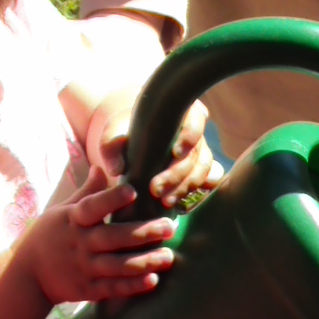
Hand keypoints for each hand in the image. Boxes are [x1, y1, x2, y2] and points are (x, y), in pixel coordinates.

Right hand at [18, 164, 176, 306]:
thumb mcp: (62, 211)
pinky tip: (153, 281)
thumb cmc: (49, 236)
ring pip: (117, 266)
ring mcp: (83, 268)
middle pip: (112, 237)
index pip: (92, 207)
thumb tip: (102, 166)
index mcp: (73, 220)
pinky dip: (132, 286)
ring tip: (168, 257)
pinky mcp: (86, 290)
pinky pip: (112, 288)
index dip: (111, 199)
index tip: (133, 190)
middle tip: (169, 227)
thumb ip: (86, 192)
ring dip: (144, 262)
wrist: (27, 275)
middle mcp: (79, 243)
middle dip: (142, 232)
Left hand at [84, 88, 220, 203]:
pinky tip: (178, 205)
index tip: (176, 152)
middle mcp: (196, 132)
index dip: (189, 136)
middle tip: (156, 190)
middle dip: (178, 174)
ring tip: (165, 202)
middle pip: (197, 152)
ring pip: (203, 170)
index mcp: (182, 112)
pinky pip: (207, 184)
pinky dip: (195, 195)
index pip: (195, 120)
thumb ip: (111, 146)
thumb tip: (117, 169)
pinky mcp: (200, 171)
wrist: (129, 143)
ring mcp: (201, 152)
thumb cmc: (123, 132)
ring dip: (185, 188)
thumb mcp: (113, 134)